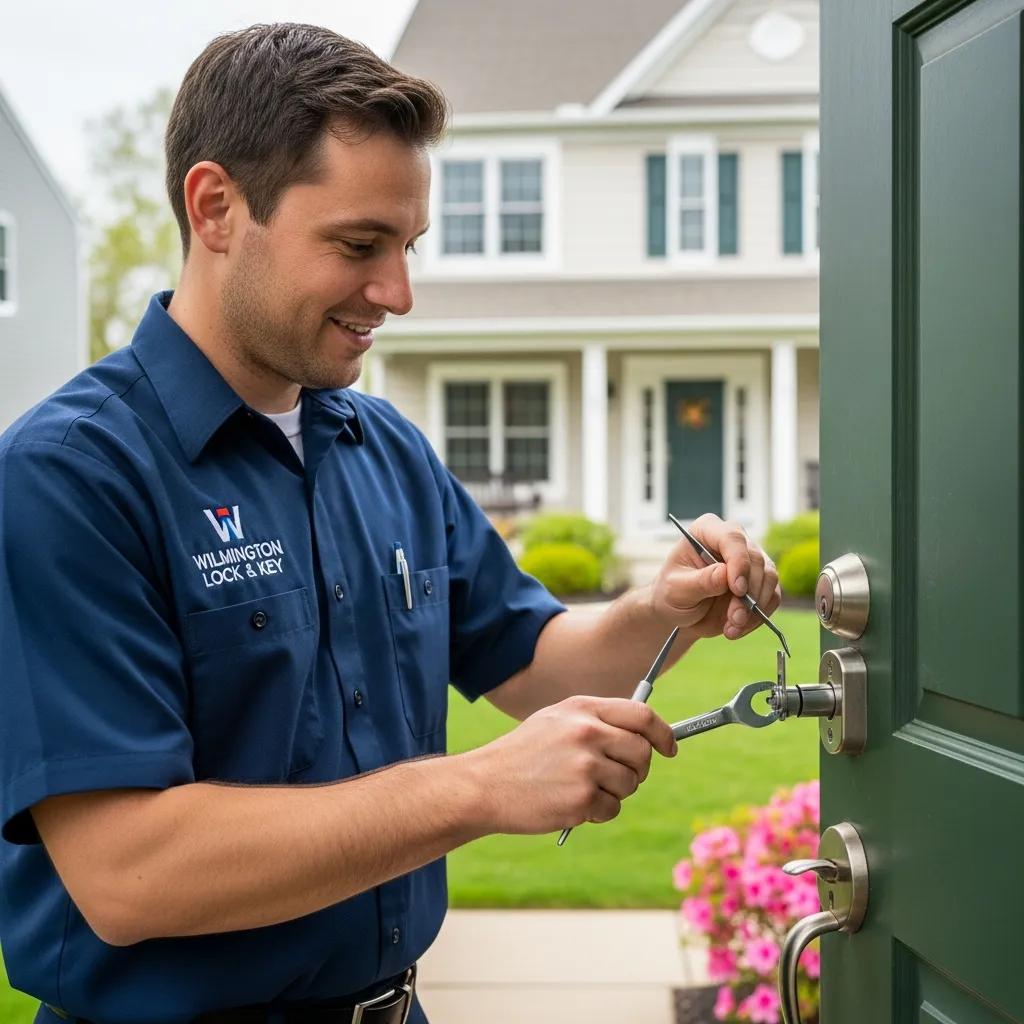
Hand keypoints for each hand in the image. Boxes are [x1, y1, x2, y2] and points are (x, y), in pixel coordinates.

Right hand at [464, 695, 676, 834]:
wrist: (484, 784)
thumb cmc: (524, 754)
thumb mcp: (557, 720)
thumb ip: (597, 721)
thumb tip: (644, 734)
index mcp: (583, 708)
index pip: (642, 715)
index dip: (663, 733)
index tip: (669, 748)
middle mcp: (587, 732)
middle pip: (642, 753)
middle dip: (637, 770)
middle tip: (616, 777)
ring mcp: (584, 766)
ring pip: (630, 784)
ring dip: (614, 793)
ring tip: (580, 789)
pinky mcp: (580, 799)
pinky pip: (612, 809)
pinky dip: (598, 813)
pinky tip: (571, 804)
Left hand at [650, 513, 780, 641]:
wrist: (681, 612)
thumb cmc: (672, 594)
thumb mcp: (676, 589)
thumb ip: (700, 581)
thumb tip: (725, 574)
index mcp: (707, 530)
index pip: (732, 537)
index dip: (739, 561)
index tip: (737, 589)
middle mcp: (733, 540)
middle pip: (755, 559)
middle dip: (748, 594)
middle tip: (733, 619)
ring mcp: (750, 560)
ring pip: (769, 577)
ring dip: (755, 608)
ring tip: (731, 627)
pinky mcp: (761, 581)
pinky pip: (772, 596)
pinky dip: (759, 616)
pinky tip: (738, 628)